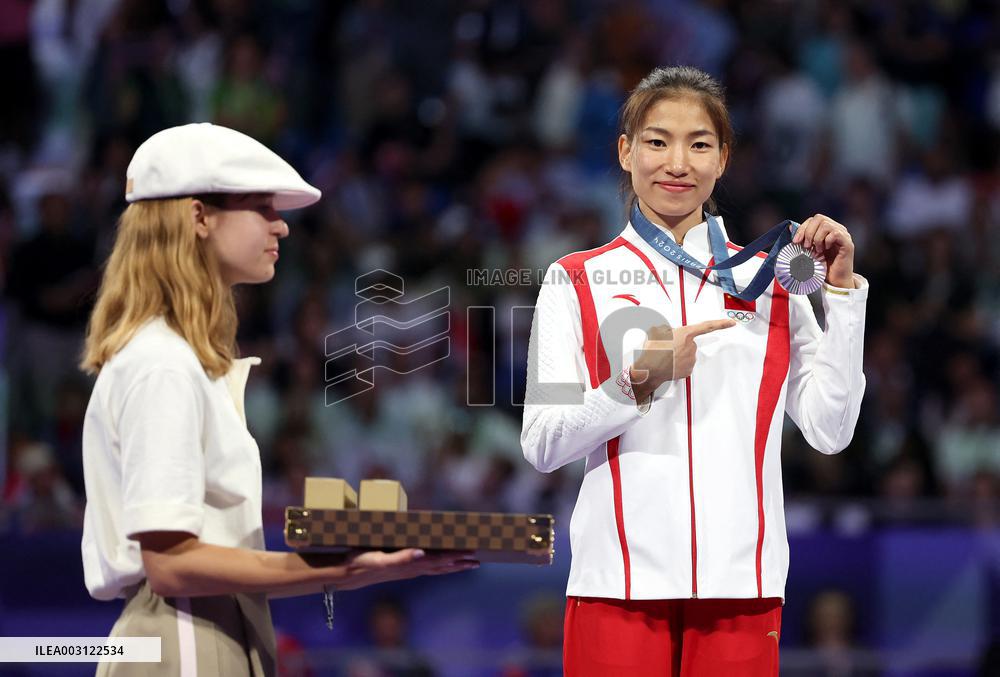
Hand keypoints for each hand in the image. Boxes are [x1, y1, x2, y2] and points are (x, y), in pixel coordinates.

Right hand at [333, 549, 478, 589]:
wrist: (350, 572)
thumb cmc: (363, 561)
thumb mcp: (380, 559)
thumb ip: (401, 558)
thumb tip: (421, 553)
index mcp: (411, 564)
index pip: (439, 560)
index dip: (455, 556)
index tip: (471, 553)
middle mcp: (413, 568)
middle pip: (442, 566)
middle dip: (460, 563)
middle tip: (478, 561)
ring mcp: (409, 569)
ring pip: (437, 568)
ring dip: (453, 566)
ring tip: (469, 564)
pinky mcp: (403, 568)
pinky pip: (427, 567)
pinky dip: (440, 566)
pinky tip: (443, 565)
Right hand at [629, 319, 735, 400]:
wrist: (649, 369)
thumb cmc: (652, 351)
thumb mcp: (656, 332)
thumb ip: (667, 329)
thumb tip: (668, 332)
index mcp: (685, 334)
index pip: (707, 326)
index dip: (721, 324)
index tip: (731, 323)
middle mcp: (691, 347)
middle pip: (689, 343)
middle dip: (680, 344)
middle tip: (666, 347)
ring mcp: (690, 360)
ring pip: (686, 354)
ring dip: (678, 354)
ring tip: (665, 356)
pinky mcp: (687, 370)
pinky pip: (684, 365)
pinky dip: (677, 364)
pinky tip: (668, 364)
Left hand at [792, 214, 855, 288]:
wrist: (834, 281)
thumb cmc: (821, 267)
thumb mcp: (808, 250)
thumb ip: (802, 239)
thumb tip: (790, 228)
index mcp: (828, 229)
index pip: (814, 219)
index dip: (803, 228)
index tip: (795, 241)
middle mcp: (837, 229)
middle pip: (819, 218)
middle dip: (808, 232)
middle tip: (806, 246)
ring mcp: (844, 235)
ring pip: (826, 225)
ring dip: (817, 238)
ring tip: (816, 250)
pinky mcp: (848, 243)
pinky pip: (835, 234)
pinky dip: (826, 241)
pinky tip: (824, 250)